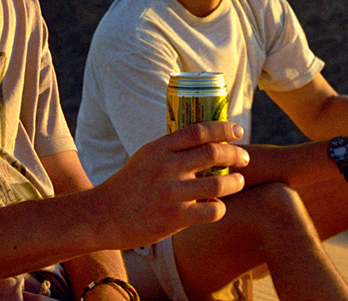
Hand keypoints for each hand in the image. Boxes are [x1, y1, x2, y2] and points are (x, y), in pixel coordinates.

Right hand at [92, 121, 248, 248]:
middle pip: (213, 153)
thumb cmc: (128, 185)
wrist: (103, 215)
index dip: (223, 128)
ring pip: (218, 184)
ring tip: (239, 181)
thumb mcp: (145, 157)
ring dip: (235, 182)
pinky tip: (218, 206)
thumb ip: (171, 148)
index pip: (198, 131)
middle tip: (244, 158)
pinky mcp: (173, 218)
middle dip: (235, 154)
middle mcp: (165, 167)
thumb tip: (203, 139)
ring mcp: (170, 193)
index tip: (238, 130)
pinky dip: (220, 208)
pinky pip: (211, 211)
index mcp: (159, 148)